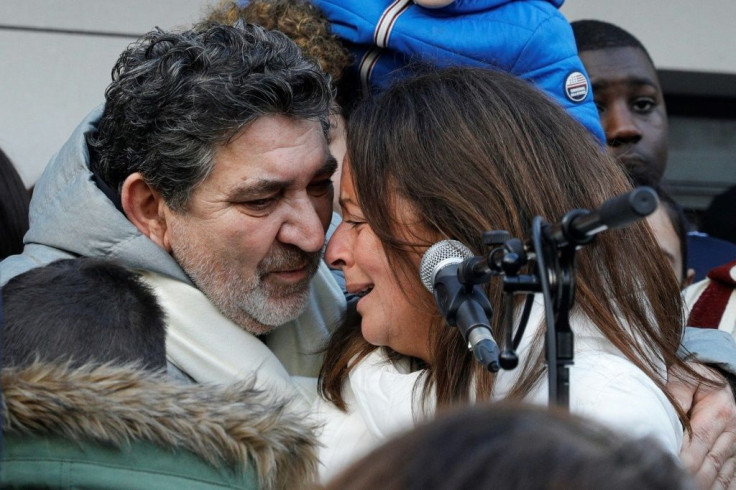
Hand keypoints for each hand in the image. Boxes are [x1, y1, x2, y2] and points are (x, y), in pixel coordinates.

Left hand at [668, 363, 735, 488]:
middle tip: (673, 483)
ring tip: (685, 489)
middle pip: (710, 461)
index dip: (684, 457)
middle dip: (692, 476)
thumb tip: (669, 414)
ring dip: (705, 485)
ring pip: (720, 473)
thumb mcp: (683, 378)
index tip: (669, 466)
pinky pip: (730, 477)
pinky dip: (719, 487)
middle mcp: (732, 431)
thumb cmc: (693, 379)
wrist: (714, 378)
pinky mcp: (735, 454)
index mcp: (719, 411)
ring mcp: (735, 445)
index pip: (699, 440)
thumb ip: (675, 394)